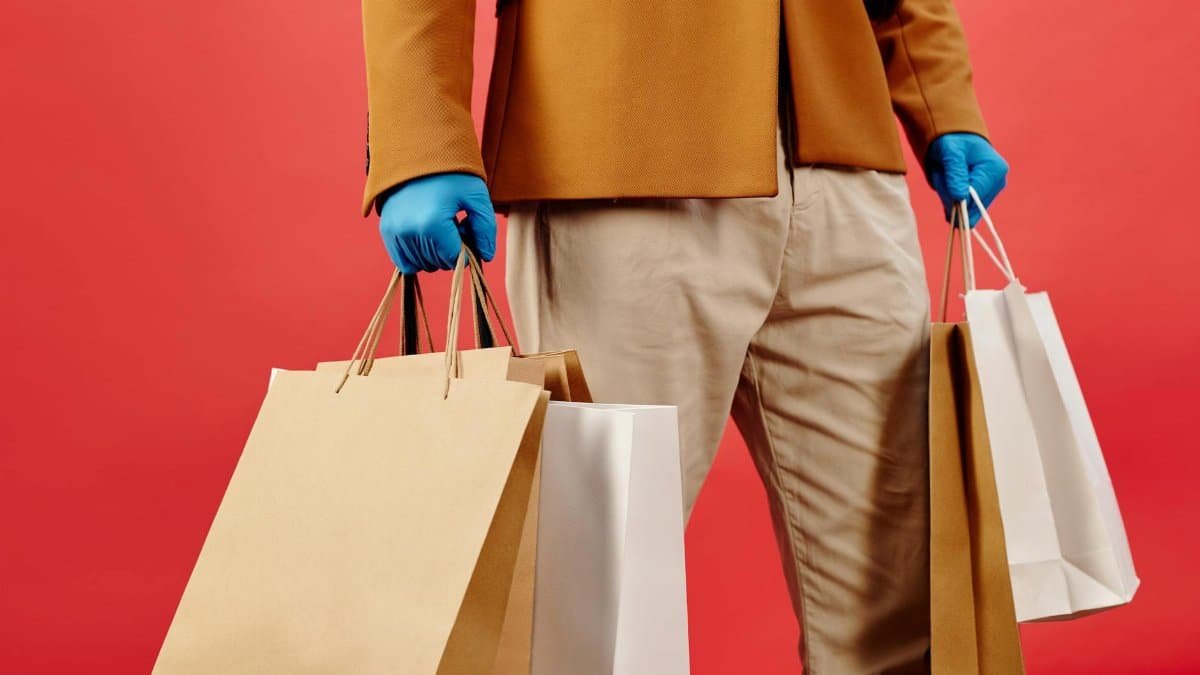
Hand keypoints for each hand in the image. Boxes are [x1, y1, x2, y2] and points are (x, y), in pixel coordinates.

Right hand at [378, 172, 496, 272]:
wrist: (417, 150)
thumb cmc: (451, 172)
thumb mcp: (476, 195)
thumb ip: (486, 228)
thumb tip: (485, 256)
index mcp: (433, 223)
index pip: (454, 258)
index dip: (466, 248)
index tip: (465, 227)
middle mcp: (409, 231)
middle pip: (438, 262)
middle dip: (450, 249)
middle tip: (453, 223)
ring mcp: (394, 231)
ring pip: (422, 264)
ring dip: (434, 252)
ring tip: (438, 225)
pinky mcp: (386, 230)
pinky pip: (402, 261)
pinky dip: (417, 256)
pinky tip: (426, 236)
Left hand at [926, 133, 1008, 226]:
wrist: (956, 139)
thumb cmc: (954, 142)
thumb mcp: (951, 152)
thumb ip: (955, 175)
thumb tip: (960, 198)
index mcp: (995, 170)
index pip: (974, 198)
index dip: (954, 195)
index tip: (944, 177)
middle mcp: (998, 182)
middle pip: (969, 206)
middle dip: (949, 194)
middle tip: (943, 174)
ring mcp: (991, 190)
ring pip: (964, 210)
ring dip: (948, 195)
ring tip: (946, 175)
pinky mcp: (982, 196)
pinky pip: (962, 208)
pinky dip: (949, 197)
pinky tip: (948, 183)